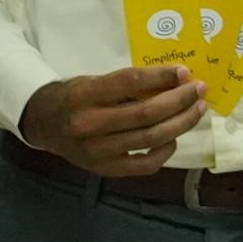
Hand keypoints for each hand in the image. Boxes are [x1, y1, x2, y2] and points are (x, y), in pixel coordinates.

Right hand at [20, 65, 207, 173]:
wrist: (43, 125)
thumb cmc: (73, 98)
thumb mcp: (92, 82)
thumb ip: (127, 84)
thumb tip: (173, 81)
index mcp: (83, 96)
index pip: (129, 83)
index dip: (161, 77)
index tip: (185, 72)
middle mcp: (88, 126)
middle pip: (146, 113)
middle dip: (179, 100)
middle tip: (199, 90)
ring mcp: (97, 152)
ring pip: (151, 138)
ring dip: (181, 123)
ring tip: (197, 109)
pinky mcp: (104, 169)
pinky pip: (145, 165)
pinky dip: (165, 151)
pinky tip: (174, 138)